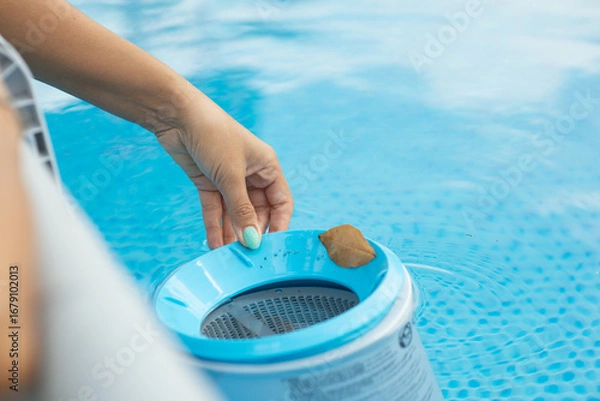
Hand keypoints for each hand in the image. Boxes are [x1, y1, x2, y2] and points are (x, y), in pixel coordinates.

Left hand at [155, 90, 292, 249]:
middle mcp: (251, 174)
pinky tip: (213, 245)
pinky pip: (216, 209)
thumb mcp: (231, 176)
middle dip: (250, 232)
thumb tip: (252, 241)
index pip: (281, 202)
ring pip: (234, 214)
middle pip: (257, 212)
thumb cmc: (214, 135)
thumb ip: (242, 211)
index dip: (279, 225)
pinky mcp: (208, 183)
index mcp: (267, 167)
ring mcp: (229, 180)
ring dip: (231, 233)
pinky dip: (214, 226)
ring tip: (227, 257)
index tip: (271, 247)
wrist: (177, 116)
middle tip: (245, 256)